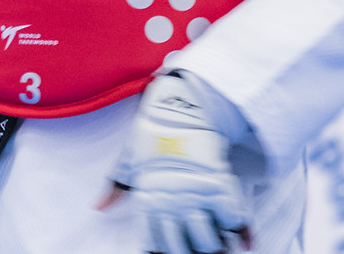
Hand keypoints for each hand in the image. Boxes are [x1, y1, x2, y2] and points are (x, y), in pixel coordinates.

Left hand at [101, 73, 251, 252]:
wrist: (181, 105)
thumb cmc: (153, 131)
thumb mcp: (130, 157)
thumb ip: (117, 186)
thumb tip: (99, 207)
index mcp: (149, 200)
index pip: (155, 244)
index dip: (165, 252)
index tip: (170, 252)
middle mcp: (173, 204)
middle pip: (183, 249)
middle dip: (192, 251)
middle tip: (198, 248)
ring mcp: (197, 195)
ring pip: (210, 243)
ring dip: (216, 246)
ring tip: (219, 247)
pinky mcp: (221, 185)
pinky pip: (234, 221)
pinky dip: (242, 233)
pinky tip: (244, 241)